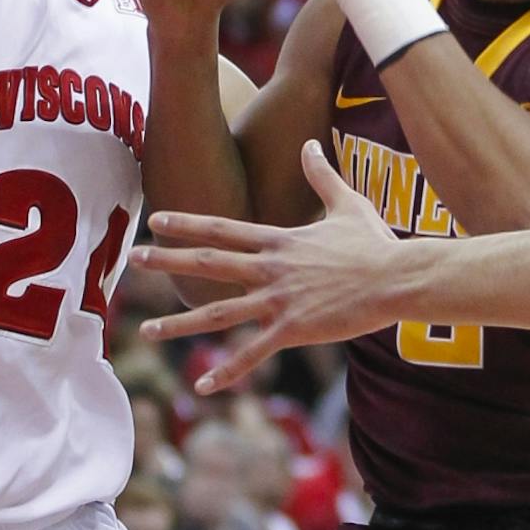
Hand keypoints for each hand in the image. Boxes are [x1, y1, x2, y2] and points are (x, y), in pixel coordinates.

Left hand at [133, 140, 401, 391]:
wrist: (396, 277)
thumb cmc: (374, 242)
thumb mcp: (347, 203)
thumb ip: (321, 176)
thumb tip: (309, 145)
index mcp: (280, 241)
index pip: (224, 229)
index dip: (188, 224)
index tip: (156, 220)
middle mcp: (271, 268)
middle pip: (209, 264)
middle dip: (168, 261)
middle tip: (133, 259)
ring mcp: (279, 300)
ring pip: (218, 313)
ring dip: (179, 324)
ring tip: (145, 333)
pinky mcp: (293, 329)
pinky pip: (253, 353)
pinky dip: (227, 370)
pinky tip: (202, 384)